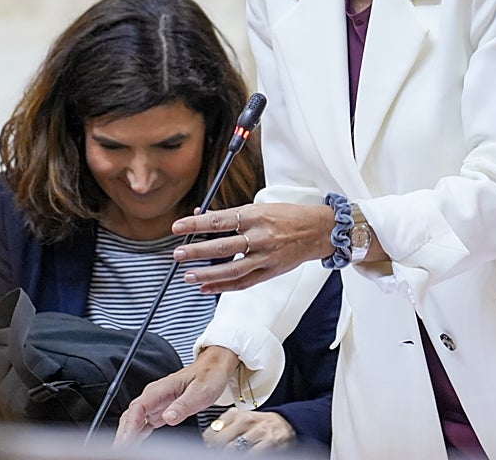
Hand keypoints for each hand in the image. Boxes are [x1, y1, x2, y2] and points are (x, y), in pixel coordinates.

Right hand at [115, 346, 239, 443]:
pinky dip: (135, 435)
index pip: (138, 407)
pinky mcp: (159, 411)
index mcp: (161, 388)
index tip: (126, 440)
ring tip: (123, 450)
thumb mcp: (200, 391)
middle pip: (131, 415)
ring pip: (133, 421)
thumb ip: (183, 405)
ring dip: (127, 435)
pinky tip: (133, 445)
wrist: (213, 369)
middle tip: (120, 450)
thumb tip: (168, 417)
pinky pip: (142, 424)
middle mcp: (154, 396)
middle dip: (123, 433)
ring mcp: (155, 404)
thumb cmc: (208, 376)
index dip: (130, 425)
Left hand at [171, 203, 333, 293]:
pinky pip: (243, 282)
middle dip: (197, 251)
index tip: (178, 227)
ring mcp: (266, 256)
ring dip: (207, 273)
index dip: (197, 224)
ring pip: (232, 269)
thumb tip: (201, 214)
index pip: (220, 220)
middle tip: (178, 254)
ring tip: (188, 275)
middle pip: (223, 246)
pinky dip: (223, 286)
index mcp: (256, 216)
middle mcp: (260, 236)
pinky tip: (206, 287)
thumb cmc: (287, 216)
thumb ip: (231, 214)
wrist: (317, 231)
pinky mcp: (270, 271)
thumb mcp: (259, 208)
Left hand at [203, 409, 295, 452]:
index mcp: (238, 415)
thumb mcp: (243, 418)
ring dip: (228, 454)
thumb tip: (208, 436)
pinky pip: (252, 454)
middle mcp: (248, 421)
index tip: (208, 446)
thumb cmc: (261, 425)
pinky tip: (243, 455)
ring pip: (234, 449)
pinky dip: (245, 455)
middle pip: (222, 441)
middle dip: (217, 450)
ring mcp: (259, 432)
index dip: (208, 442)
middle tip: (217, 452)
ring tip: (228, 454)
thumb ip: (226, 424)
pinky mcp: (270, 443)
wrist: (287, 424)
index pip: (214, 430)